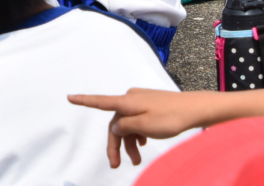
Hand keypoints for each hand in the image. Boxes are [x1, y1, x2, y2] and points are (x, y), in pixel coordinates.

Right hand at [68, 88, 211, 167]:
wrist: (194, 109)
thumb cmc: (170, 117)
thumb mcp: (144, 126)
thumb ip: (125, 127)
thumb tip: (115, 126)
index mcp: (126, 102)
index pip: (100, 102)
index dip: (84, 101)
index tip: (69, 98)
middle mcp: (130, 99)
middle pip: (116, 123)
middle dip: (116, 144)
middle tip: (116, 165)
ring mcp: (140, 101)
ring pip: (128, 124)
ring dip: (129, 142)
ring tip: (137, 159)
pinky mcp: (150, 105)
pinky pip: (137, 120)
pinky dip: (137, 133)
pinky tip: (144, 143)